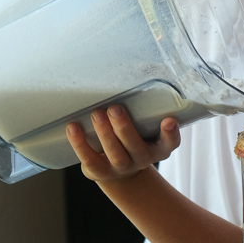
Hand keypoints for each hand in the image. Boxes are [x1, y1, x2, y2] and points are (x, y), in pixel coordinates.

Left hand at [66, 105, 180, 182]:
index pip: (170, 143)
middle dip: (124, 127)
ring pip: (114, 153)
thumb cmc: (132, 138)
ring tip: (96, 113)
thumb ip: (143, 109)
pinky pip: (89, 159)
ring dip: (104, 133)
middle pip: (135, 146)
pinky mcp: (101, 171)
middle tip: (115, 108)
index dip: (171, 134)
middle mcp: (142, 159)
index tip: (169, 120)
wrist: (118, 170)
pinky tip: (73, 128)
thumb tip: (132, 70)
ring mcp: (122, 167)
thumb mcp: (144, 127)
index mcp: (158, 148)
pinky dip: (80, 143)